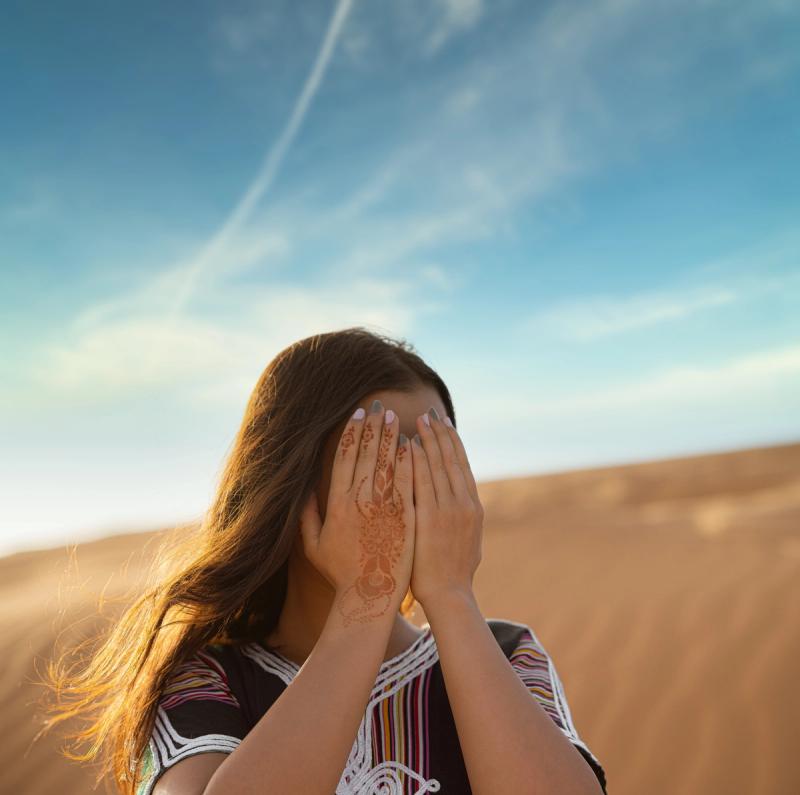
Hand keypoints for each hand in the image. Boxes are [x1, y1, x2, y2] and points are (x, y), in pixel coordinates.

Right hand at [299, 400, 414, 626]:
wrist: (370, 596)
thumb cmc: (340, 572)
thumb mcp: (313, 546)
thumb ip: (306, 515)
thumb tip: (302, 489)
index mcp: (337, 504)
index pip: (345, 459)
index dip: (351, 434)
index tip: (356, 415)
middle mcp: (360, 502)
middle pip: (367, 454)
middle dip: (373, 427)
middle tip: (378, 406)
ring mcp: (384, 508)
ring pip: (388, 463)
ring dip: (391, 437)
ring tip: (395, 418)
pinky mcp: (406, 517)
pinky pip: (407, 482)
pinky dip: (409, 461)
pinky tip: (411, 445)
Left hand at [409, 407, 483, 606]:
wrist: (449, 595)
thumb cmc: (452, 573)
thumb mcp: (468, 541)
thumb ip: (463, 518)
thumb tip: (461, 503)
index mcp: (473, 507)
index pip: (462, 465)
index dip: (453, 442)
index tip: (445, 424)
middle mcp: (463, 503)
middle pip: (451, 459)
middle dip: (440, 433)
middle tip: (430, 412)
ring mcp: (448, 510)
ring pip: (437, 465)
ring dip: (428, 440)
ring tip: (418, 420)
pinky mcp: (429, 518)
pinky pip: (421, 481)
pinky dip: (415, 461)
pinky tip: (407, 445)